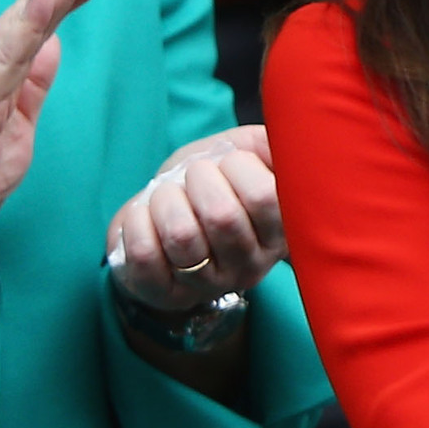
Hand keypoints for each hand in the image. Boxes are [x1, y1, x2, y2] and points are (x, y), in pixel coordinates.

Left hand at [107, 123, 284, 314]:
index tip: (227, 162)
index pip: (266, 197)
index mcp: (278, 233)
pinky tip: (145, 214)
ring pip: (181, 236)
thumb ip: (270, 142)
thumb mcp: (245, 155)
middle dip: (198, 179)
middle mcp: (250, 266)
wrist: (165, 222)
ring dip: (165, 199)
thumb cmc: (210, 184)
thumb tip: (291, 133)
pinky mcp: (164, 294)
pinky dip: (137, 220)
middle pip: (222, 217)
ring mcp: (207, 285)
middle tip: (194, 176)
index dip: (238, 167)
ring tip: (167, 195)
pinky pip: (145, 252)